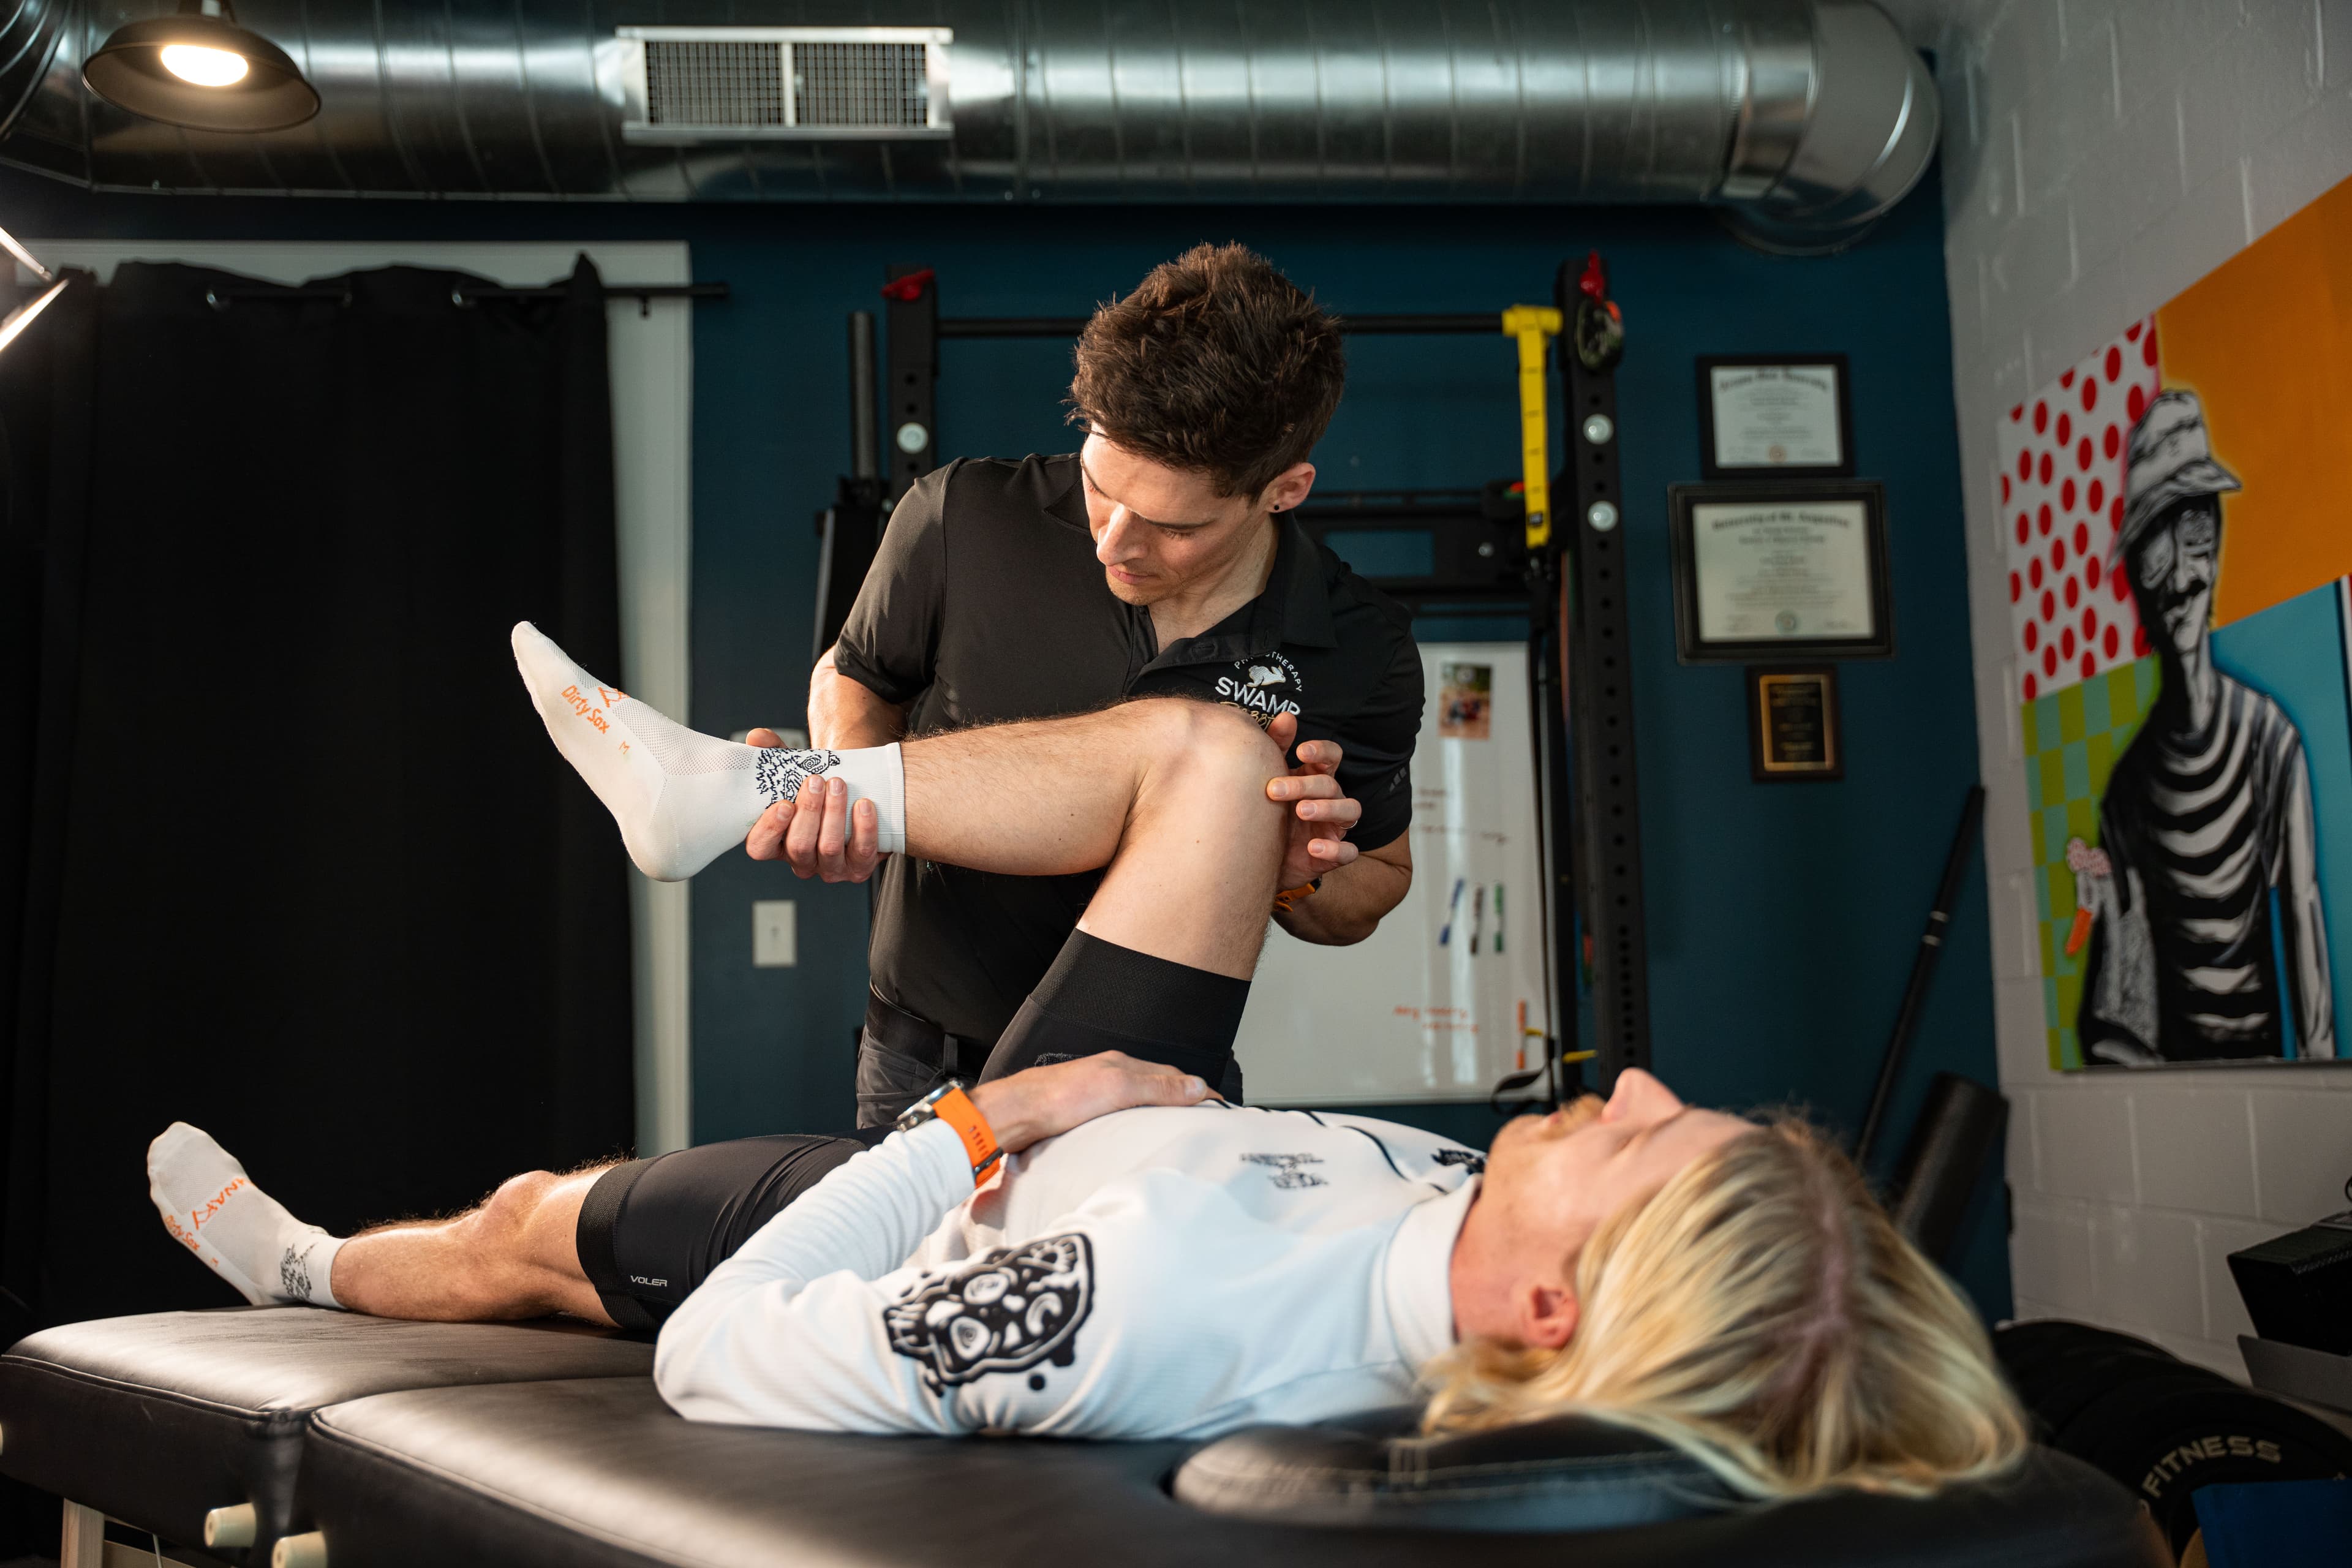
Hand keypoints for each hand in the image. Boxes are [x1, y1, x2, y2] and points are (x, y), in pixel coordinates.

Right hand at [743, 729, 884, 881]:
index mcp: (776, 842)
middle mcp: (801, 860)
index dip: (769, 829)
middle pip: (798, 846)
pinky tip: (864, 804)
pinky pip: (862, 851)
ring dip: (834, 813)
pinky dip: (864, 827)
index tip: (783, 804)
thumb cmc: (819, 788)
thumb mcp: (794, 769)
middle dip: (809, 811)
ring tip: (839, 785)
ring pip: (828, 848)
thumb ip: (773, 753)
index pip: (760, 847)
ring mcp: (830, 867)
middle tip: (816, 781)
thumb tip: (756, 738)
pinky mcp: (859, 867)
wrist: (857, 792)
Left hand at [969, 1051, 1214, 1152]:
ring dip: (1159, 1109)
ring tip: (1177, 1124)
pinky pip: (1119, 1114)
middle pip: (1156, 1085)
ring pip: (1137, 1099)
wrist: (1014, 1115)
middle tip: (1205, 1116)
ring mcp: (1094, 1094)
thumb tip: (1196, 1087)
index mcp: (1121, 1065)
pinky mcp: (1080, 1114)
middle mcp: (1108, 1076)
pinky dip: (1137, 1120)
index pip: (1172, 1076)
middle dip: (1182, 1097)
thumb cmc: (1057, 1099)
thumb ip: (1157, 1087)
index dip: (1197, 1091)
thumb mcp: (1117, 1089)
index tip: (1219, 1107)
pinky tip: (1135, 1134)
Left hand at [1265, 712, 1360, 885]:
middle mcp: (1331, 799)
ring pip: (1350, 811)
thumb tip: (1287, 717)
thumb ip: (1278, 747)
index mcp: (1316, 777)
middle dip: (1305, 784)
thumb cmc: (1269, 812)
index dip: (1322, 751)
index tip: (1301, 751)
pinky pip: (1347, 852)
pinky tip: (1313, 848)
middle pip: (1331, 784)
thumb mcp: (1270, 778)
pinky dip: (1334, 850)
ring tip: (1302, 811)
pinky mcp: (1334, 855)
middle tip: (1274, 790)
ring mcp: (1335, 827)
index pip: (1331, 757)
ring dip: (1327, 809)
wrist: (1259, 858)